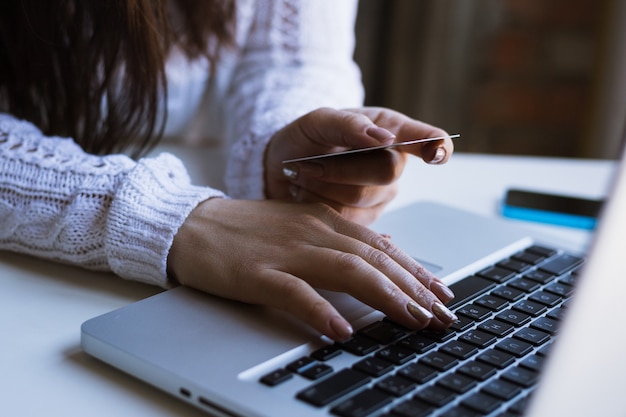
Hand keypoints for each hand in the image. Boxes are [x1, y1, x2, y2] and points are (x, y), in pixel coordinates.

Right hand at [167, 198, 456, 341]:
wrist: (193, 225)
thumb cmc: (247, 231)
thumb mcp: (302, 225)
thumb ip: (343, 237)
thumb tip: (386, 248)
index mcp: (324, 221)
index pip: (381, 247)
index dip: (416, 271)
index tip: (442, 293)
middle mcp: (312, 232)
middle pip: (374, 259)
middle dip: (414, 288)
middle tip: (443, 315)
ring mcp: (286, 251)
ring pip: (347, 271)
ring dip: (385, 296)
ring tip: (413, 320)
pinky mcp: (258, 273)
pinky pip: (295, 293)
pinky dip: (321, 311)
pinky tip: (342, 331)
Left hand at [265, 107, 453, 224]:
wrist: (280, 169)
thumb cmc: (305, 139)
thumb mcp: (318, 121)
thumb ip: (349, 125)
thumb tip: (384, 138)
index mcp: (390, 130)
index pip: (428, 139)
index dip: (437, 146)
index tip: (436, 153)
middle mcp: (392, 164)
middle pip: (386, 172)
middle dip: (341, 169)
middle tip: (310, 164)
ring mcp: (380, 195)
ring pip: (361, 199)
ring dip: (323, 186)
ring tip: (304, 176)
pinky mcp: (364, 220)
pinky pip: (347, 220)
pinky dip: (319, 205)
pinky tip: (309, 194)